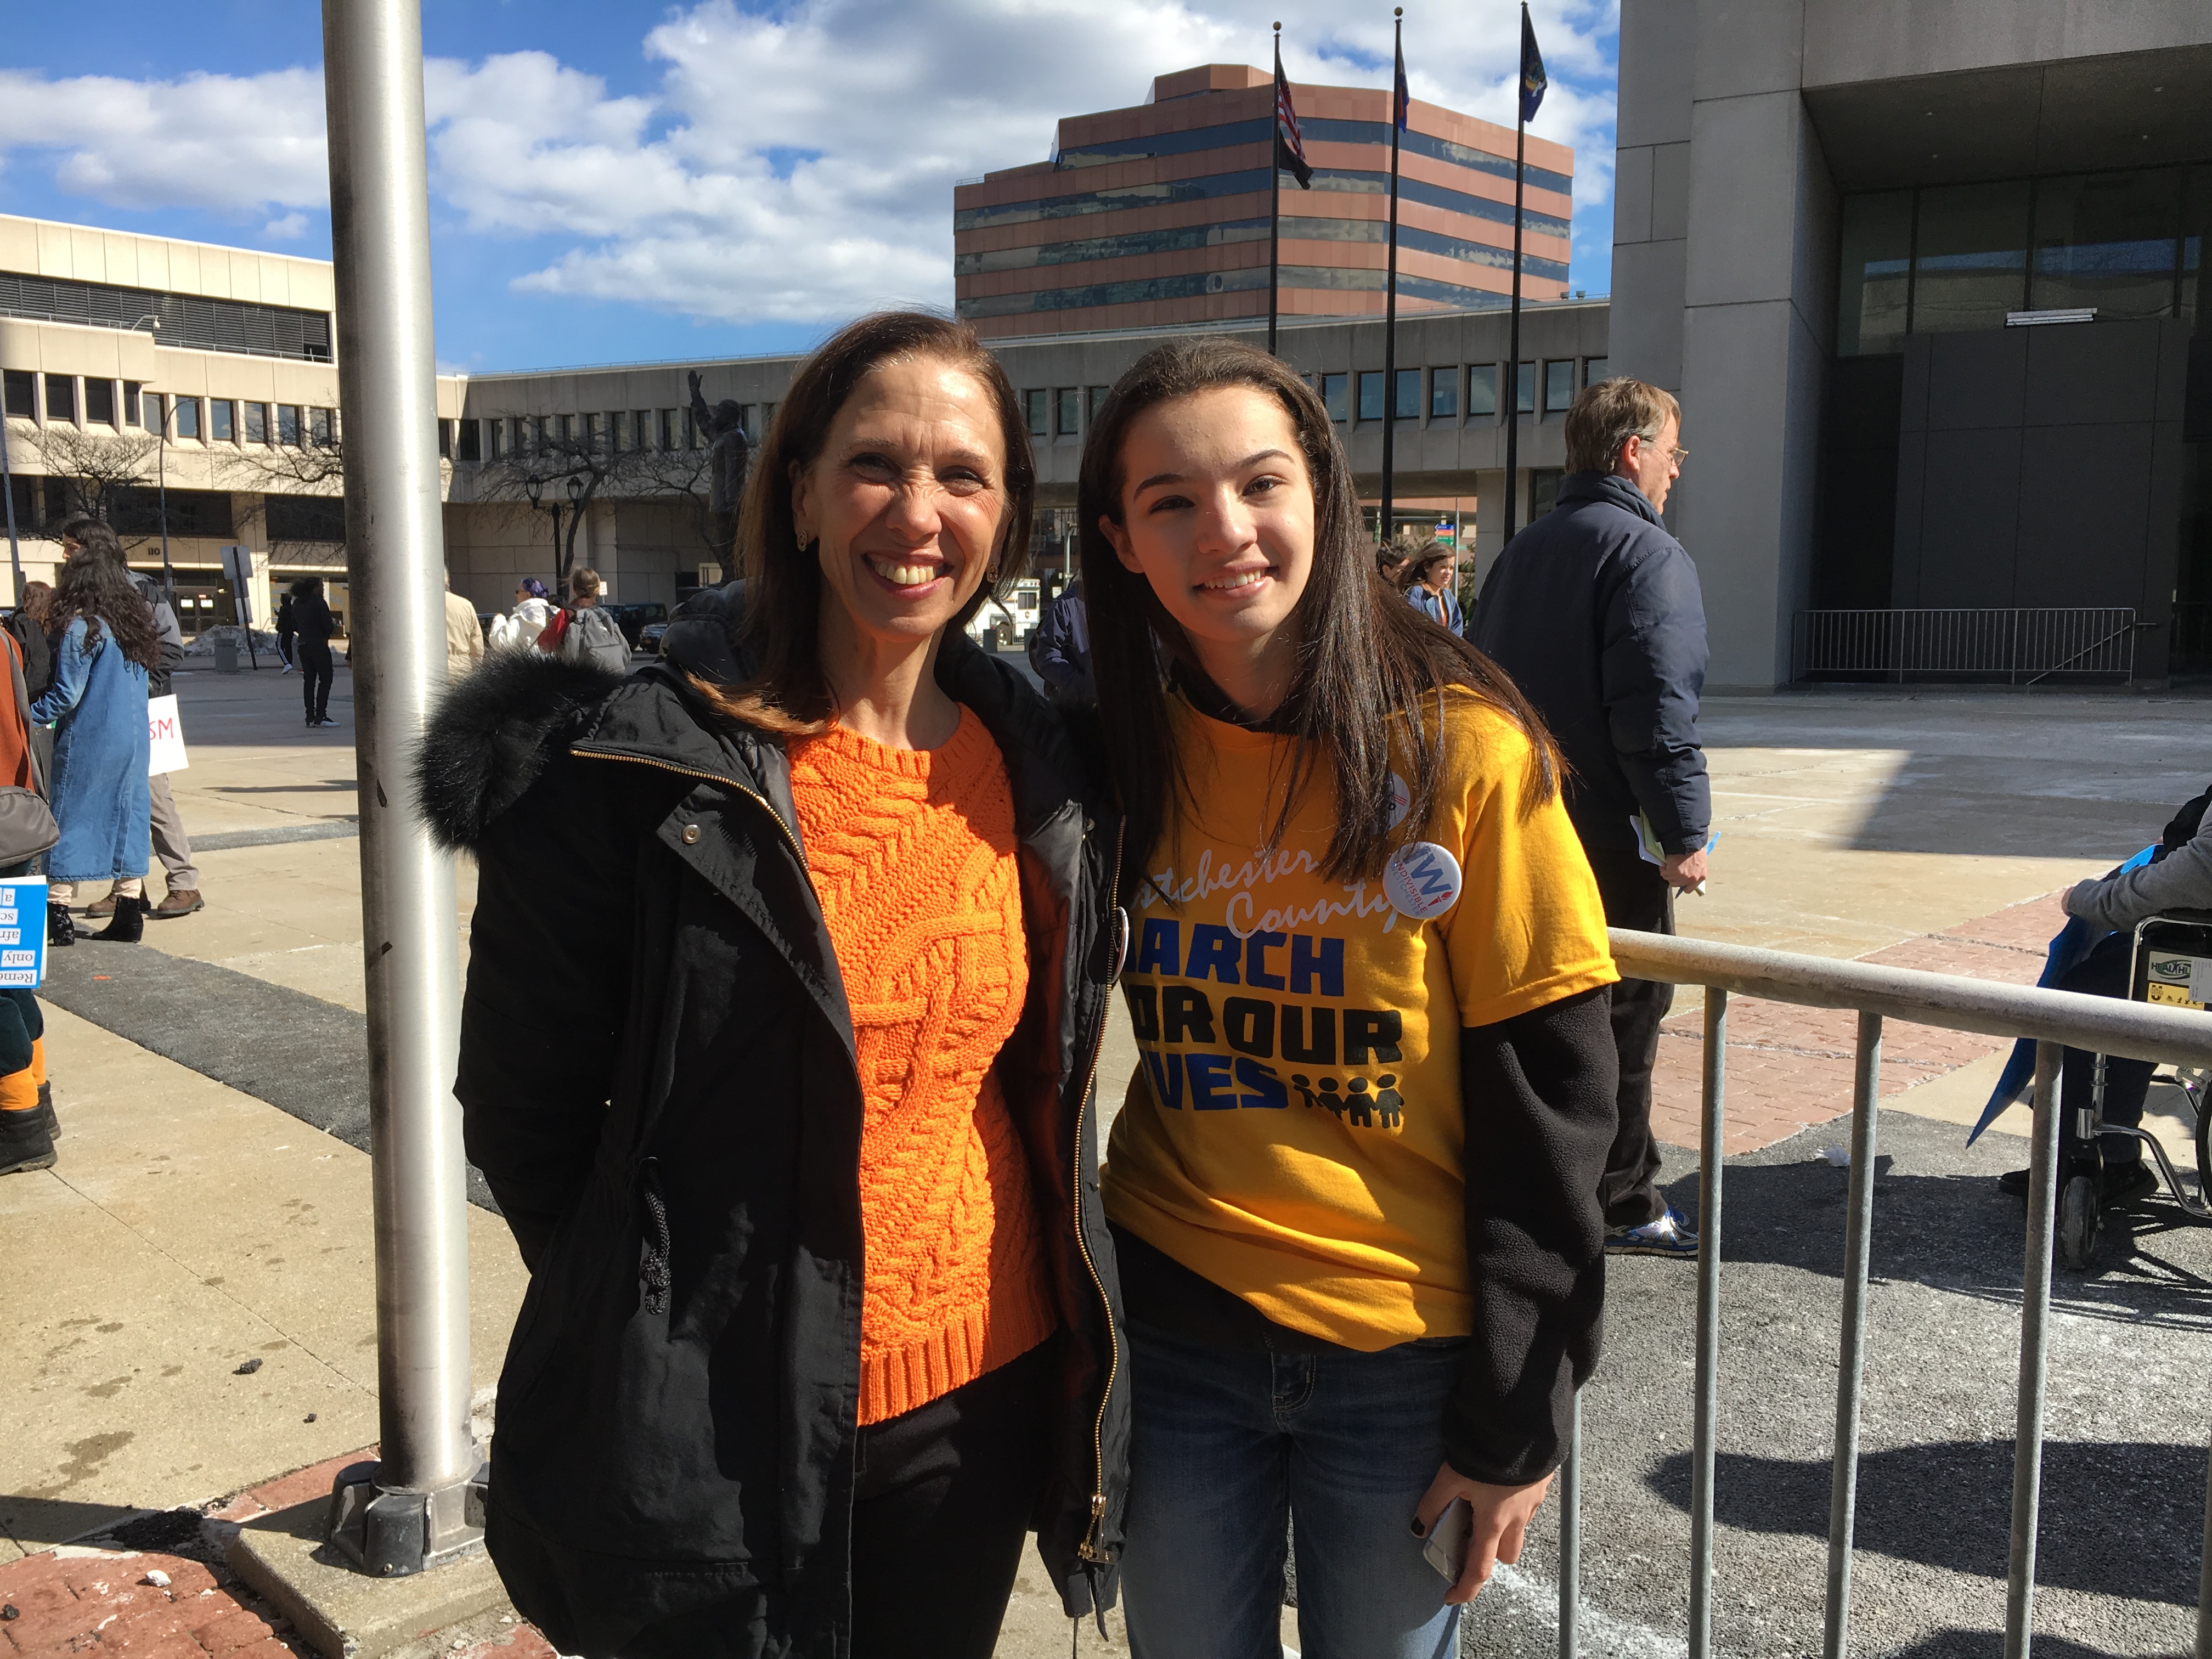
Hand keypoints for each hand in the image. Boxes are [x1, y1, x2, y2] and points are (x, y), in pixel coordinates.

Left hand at [1413, 1462, 1553, 1604]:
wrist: (1522, 1424)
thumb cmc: (1484, 1453)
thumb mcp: (1450, 1477)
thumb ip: (1433, 1503)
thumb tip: (1418, 1528)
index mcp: (1494, 1523)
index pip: (1480, 1569)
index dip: (1465, 1588)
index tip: (1450, 1597)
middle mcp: (1518, 1519)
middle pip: (1506, 1555)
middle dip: (1490, 1554)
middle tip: (1470, 1534)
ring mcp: (1533, 1503)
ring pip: (1519, 1531)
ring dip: (1503, 1528)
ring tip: (1483, 1504)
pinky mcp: (1541, 1485)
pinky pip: (1528, 1507)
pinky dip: (1513, 1506)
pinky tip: (1500, 1484)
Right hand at [1661, 848, 1707, 891]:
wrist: (1687, 840)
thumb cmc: (1694, 847)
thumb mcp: (1700, 860)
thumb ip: (1695, 869)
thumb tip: (1688, 872)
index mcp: (1700, 876)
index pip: (1689, 888)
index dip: (1682, 883)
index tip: (1679, 879)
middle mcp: (1691, 879)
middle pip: (1677, 884)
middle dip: (1674, 877)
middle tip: (1673, 867)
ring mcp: (1681, 877)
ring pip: (1669, 879)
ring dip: (1668, 872)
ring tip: (1670, 862)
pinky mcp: (1671, 873)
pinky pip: (1664, 873)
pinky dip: (1663, 867)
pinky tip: (1667, 861)